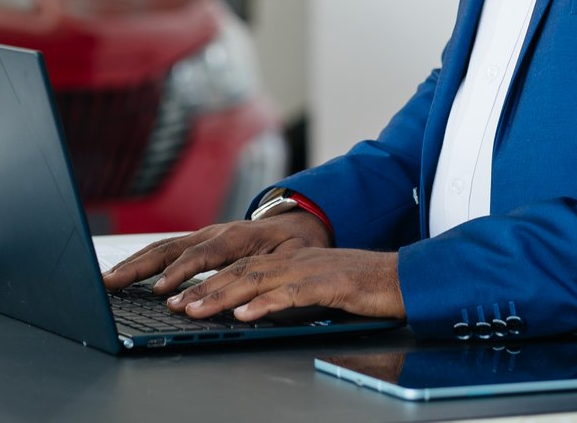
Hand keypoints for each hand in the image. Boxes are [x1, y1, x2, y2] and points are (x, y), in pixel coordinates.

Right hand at [100, 211, 330, 296]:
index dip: (181, 274)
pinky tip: (126, 274)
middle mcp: (214, 232)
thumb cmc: (298, 243)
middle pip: (170, 248)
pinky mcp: (199, 241)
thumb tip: (248, 295)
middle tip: (112, 283)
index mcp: (236, 236)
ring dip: (133, 264)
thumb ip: (271, 273)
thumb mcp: (294, 258)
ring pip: (162, 247)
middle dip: (139, 266)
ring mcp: (204, 234)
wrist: (301, 219)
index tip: (161, 292)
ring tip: (108, 280)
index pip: (203, 255)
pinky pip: (166, 250)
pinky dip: (143, 261)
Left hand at [168, 247, 404, 322]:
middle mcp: (293, 261)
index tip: (179, 297)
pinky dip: (266, 303)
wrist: (404, 277)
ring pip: (257, 280)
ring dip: (222, 296)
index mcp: (289, 262)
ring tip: (196, 309)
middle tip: (173, 304)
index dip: (206, 281)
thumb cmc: (361, 288)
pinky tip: (246, 314)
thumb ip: (285, 297)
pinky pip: (291, 294)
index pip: (239, 269)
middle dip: (202, 288)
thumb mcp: (315, 291)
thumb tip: (251, 312)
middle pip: (239, 272)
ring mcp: (310, 270)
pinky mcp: (329, 284)